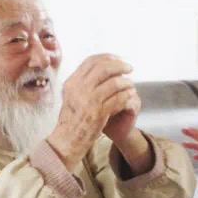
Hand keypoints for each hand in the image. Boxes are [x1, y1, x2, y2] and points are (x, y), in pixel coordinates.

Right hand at [47, 54, 135, 168]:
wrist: (67, 140)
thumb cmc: (71, 118)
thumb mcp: (71, 96)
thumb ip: (82, 82)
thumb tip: (99, 68)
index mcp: (72, 82)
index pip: (91, 61)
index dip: (107, 57)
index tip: (118, 59)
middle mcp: (79, 89)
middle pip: (104, 68)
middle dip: (120, 66)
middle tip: (129, 68)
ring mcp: (89, 101)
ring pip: (114, 83)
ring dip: (126, 82)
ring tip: (130, 85)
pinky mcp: (99, 113)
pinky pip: (119, 98)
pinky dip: (126, 95)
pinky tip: (130, 96)